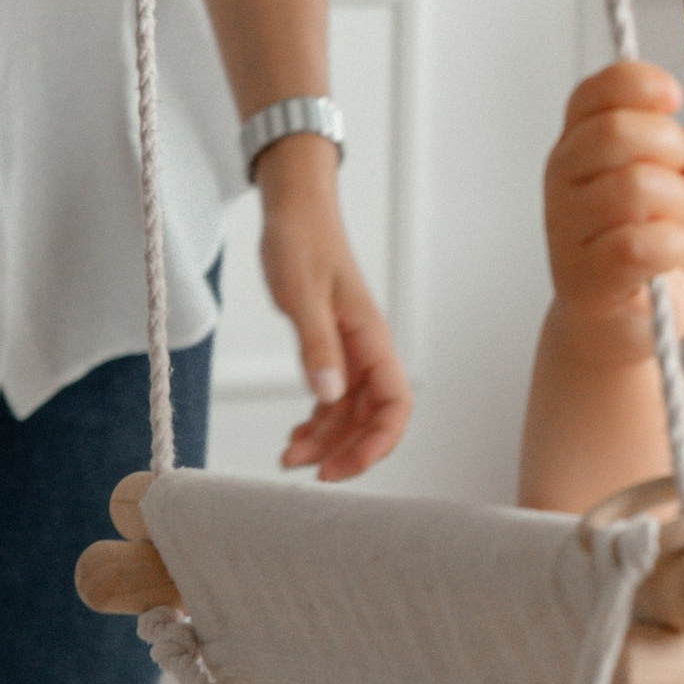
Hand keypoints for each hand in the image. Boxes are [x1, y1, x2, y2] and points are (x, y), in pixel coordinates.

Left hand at [256, 139, 409, 483]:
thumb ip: (316, 345)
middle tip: (306, 472)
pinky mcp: (331, 348)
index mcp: (371, 338)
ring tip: (287, 455)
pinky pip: (334, 399)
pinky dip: (318, 422)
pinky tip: (296, 433)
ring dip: (325, 440)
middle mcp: (367, 350)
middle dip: (344, 451)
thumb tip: (328, 397)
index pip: (395, 405)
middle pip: (373, 419)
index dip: (377, 443)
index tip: (339, 467)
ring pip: (350, 414)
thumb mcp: (301, 293)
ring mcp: (351, 352)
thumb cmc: (301, 241)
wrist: (295, 211)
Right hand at [543, 62, 683, 360]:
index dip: (639, 84)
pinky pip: (642, 243)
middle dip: (671, 150)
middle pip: (618, 131)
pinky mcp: (587, 277)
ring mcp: (567, 228)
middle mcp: (563, 178)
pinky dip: (670, 247)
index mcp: (580, 141)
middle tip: (678, 180)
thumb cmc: (647, 242)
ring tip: (669, 225)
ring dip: (673, 207)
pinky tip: (665, 256)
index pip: (596, 89)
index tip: (674, 100)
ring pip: (635, 187)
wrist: (622, 322)